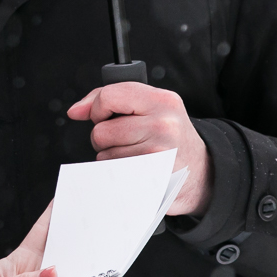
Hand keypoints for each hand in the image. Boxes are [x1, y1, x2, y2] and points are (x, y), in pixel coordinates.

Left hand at [66, 83, 210, 216]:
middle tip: (128, 140)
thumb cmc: (170, 138)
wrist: (201, 172)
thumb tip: (75, 110)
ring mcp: (158, 155)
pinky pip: (112, 175)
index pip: (109, 96)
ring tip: (136, 155)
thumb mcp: (152, 108)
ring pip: (104, 156)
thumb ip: (111, 99)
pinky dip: (117, 174)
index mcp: (163, 100)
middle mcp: (163, 125)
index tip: (105, 116)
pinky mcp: (151, 180)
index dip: (98, 108)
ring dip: (112, 158)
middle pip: (100, 131)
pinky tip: (136, 170)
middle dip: (105, 138)